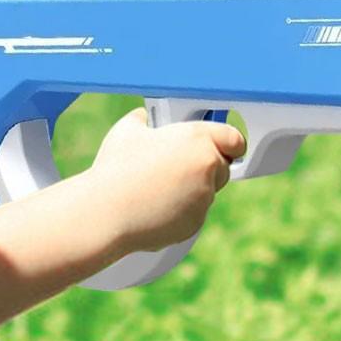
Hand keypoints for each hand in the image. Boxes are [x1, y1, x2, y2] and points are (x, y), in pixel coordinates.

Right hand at [87, 108, 244, 252]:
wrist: (106, 211)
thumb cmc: (115, 168)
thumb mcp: (127, 130)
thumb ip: (142, 120)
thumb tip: (142, 117)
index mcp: (197, 139)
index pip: (235, 139)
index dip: (228, 143)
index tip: (220, 146)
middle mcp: (208, 168)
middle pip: (223, 167)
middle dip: (206, 167)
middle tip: (179, 166)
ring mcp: (204, 198)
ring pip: (207, 192)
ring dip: (191, 190)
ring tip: (158, 188)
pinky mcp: (195, 223)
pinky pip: (193, 214)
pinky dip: (180, 211)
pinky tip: (155, 206)